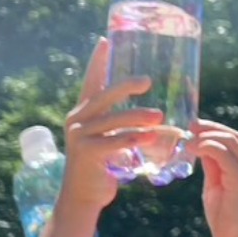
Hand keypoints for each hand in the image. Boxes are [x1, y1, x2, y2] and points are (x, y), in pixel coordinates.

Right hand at [58, 39, 161, 210]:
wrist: (83, 196)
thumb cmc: (102, 165)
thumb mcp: (108, 139)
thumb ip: (120, 124)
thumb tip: (155, 114)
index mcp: (83, 112)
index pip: (90, 81)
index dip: (97, 61)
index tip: (106, 40)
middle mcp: (78, 119)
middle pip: (103, 95)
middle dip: (126, 86)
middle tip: (148, 80)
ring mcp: (80, 136)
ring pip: (113, 120)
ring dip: (138, 117)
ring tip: (160, 116)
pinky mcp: (87, 153)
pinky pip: (115, 142)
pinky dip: (134, 139)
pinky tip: (151, 137)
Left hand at [195, 120, 237, 236]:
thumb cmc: (226, 217)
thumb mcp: (218, 184)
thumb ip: (213, 165)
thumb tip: (200, 144)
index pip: (235, 138)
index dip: (214, 128)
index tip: (193, 126)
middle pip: (233, 136)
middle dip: (208, 128)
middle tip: (186, 127)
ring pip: (229, 141)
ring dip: (204, 137)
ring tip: (185, 139)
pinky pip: (223, 154)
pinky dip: (206, 147)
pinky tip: (192, 149)